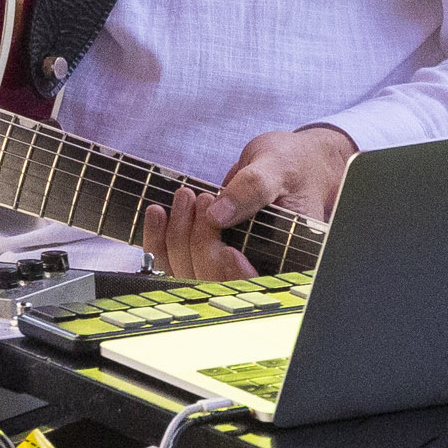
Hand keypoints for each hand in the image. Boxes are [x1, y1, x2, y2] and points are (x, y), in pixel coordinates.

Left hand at [141, 123, 353, 281]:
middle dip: (200, 241)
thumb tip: (216, 214)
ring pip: (188, 273)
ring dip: (176, 238)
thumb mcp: (277, 167)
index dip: (238, 277)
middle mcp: (252, 268)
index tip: (229, 252)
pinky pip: (173, 261)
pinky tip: (157, 213)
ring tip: (183, 196)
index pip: (255, 284)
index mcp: (282, 256)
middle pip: (215, 279)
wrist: (283, 163)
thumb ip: (252, 188)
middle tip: (202, 198)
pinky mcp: (203, 254)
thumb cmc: (290, 163)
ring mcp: (225, 265)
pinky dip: (158, 240)